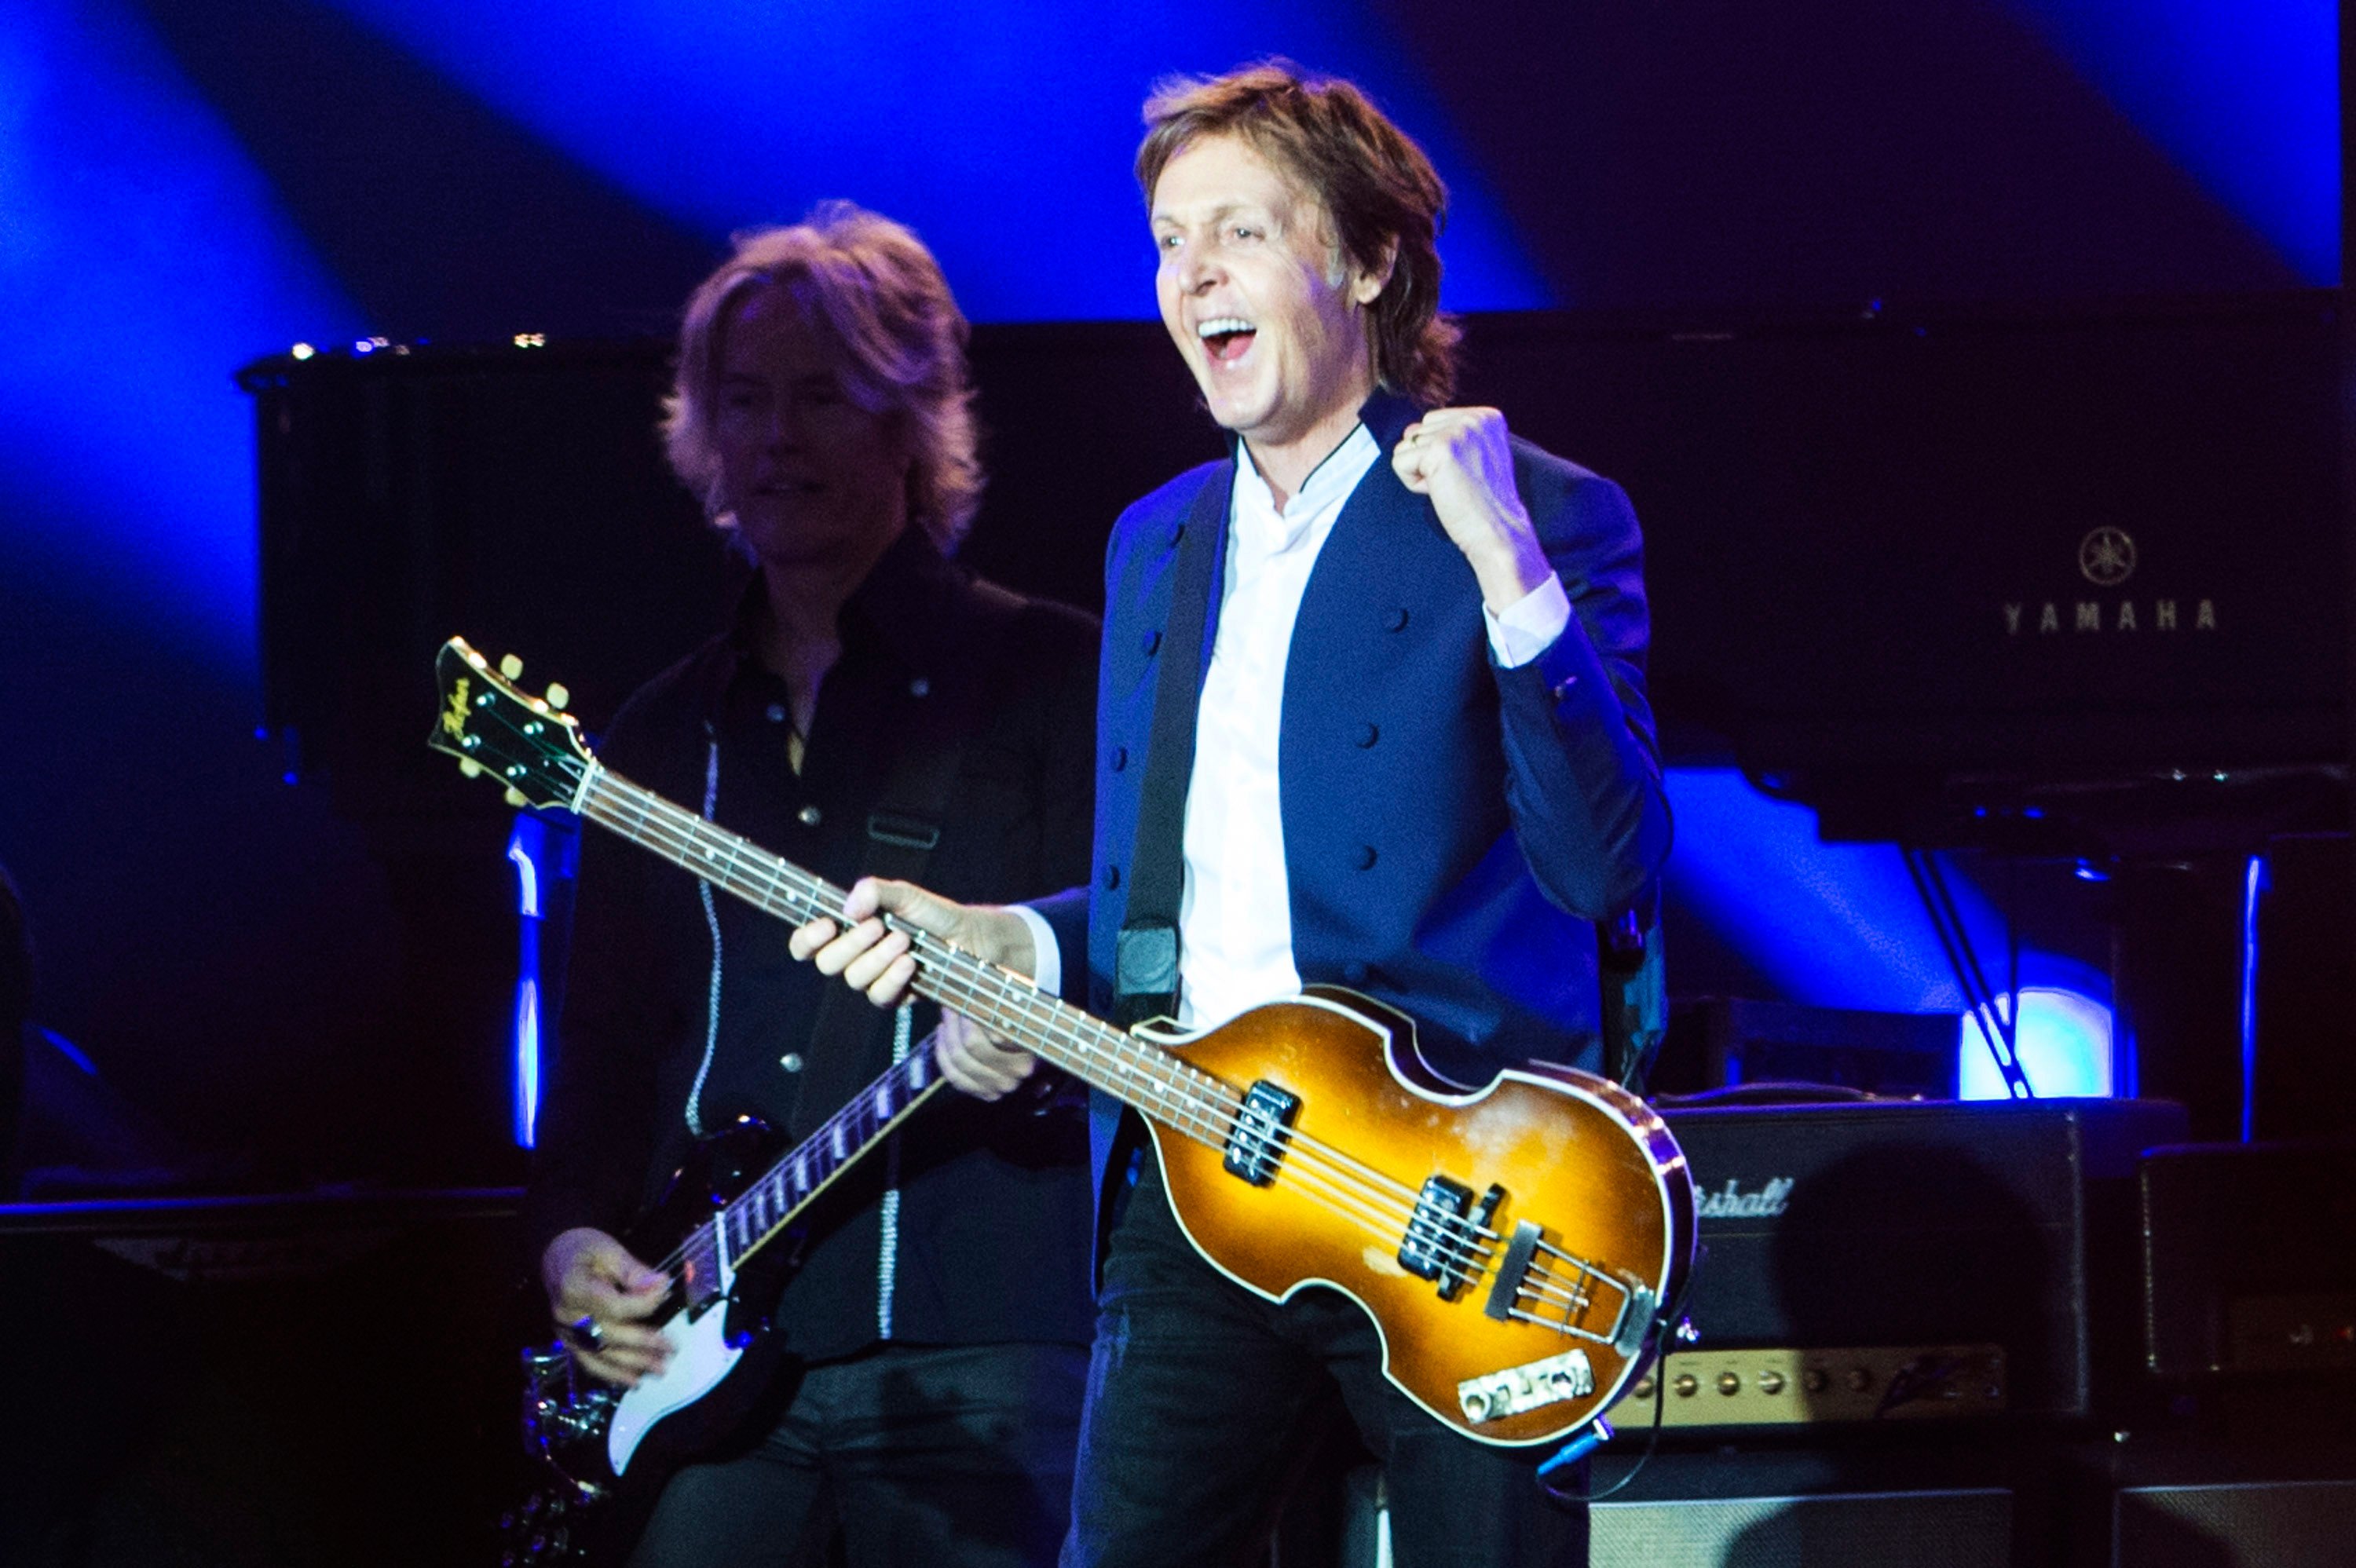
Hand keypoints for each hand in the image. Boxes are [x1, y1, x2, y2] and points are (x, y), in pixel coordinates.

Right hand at [543, 1227, 671, 1385]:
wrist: (555, 1257)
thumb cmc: (584, 1250)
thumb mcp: (609, 1249)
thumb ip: (634, 1271)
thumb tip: (661, 1286)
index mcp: (573, 1287)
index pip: (613, 1305)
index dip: (642, 1303)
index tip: (665, 1293)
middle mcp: (566, 1315)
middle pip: (608, 1335)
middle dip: (643, 1345)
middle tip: (671, 1349)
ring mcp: (565, 1332)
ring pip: (600, 1354)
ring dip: (631, 1366)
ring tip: (659, 1370)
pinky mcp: (568, 1341)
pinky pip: (589, 1362)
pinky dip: (611, 1374)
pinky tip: (632, 1381)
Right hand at [788, 878, 1040, 1097]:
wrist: (974, 939)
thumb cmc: (937, 915)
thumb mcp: (907, 895)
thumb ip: (876, 892)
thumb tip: (849, 907)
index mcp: (849, 929)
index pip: (807, 943)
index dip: (806, 939)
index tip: (827, 925)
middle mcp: (857, 956)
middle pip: (826, 963)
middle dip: (850, 944)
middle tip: (877, 926)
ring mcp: (875, 977)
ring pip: (853, 980)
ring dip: (876, 959)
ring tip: (903, 941)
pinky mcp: (895, 996)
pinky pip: (879, 997)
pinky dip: (892, 978)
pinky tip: (910, 963)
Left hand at [1391, 407, 1553, 611]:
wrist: (1498, 532)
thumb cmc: (1482, 503)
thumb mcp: (1473, 457)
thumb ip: (1447, 436)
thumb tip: (1409, 430)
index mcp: (1486, 416)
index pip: (1431, 422)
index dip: (1437, 454)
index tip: (1465, 474)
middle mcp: (1474, 417)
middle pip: (1416, 432)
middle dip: (1426, 462)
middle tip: (1456, 484)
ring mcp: (1458, 431)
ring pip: (1404, 447)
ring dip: (1420, 474)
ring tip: (1451, 488)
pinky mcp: (1440, 449)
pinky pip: (1399, 462)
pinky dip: (1413, 484)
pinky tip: (1441, 492)